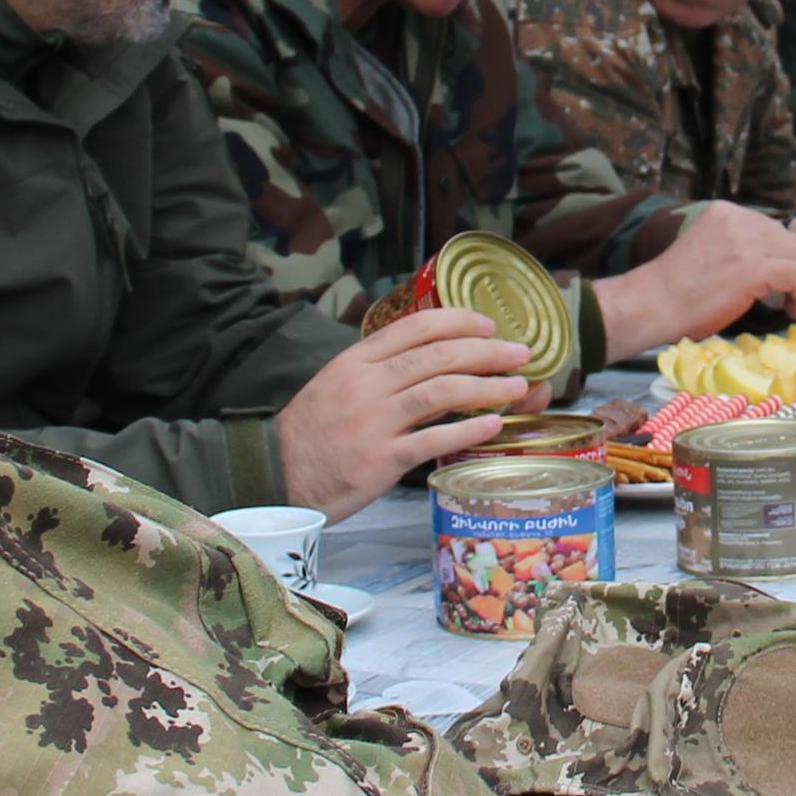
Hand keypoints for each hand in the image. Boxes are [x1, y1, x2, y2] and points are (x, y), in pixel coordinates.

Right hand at [275, 310, 537, 516]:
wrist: (275, 473)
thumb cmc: (311, 432)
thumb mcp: (336, 384)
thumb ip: (377, 371)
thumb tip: (427, 360)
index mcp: (356, 361)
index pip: (415, 327)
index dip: (458, 321)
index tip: (488, 324)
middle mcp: (367, 385)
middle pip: (438, 356)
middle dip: (487, 351)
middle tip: (520, 353)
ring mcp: (374, 421)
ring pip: (442, 392)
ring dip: (488, 386)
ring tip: (518, 386)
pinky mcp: (381, 459)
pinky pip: (433, 438)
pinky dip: (468, 429)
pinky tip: (493, 426)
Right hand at [598, 201, 795, 352]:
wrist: (653, 304)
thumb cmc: (673, 288)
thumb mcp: (706, 248)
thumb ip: (734, 243)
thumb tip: (767, 259)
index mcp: (724, 211)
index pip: (769, 226)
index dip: (779, 254)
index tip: (779, 278)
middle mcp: (738, 218)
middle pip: (788, 238)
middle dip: (794, 266)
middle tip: (790, 292)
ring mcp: (747, 241)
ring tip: (792, 302)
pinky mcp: (755, 267)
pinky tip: (791, 311)